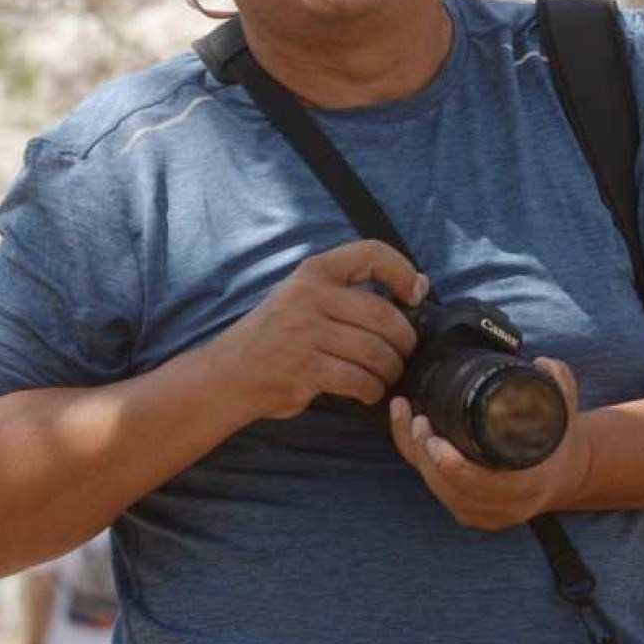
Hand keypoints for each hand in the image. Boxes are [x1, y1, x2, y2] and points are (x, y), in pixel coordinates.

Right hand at [203, 240, 425, 420]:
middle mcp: (309, 296)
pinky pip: (360, 380)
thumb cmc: (273, 338)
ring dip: (390, 370)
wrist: (228, 375)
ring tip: (384, 376)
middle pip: (384, 315)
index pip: (371, 253)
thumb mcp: (301, 297)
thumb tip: (414, 290)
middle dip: (404, 341)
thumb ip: (346, 292)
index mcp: (313, 272)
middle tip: (403, 354)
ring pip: (376, 351)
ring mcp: (306, 333)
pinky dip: (371, 390)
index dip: (403, 272)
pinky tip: (366, 391)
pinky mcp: (306, 369)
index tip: (415, 293)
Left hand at [387, 357, 589, 531]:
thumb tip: (543, 365)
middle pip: (452, 489)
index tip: (435, 438)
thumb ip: (559, 385)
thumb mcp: (565, 411)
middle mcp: (508, 506)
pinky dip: (422, 468)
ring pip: (442, 492)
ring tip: (410, 422)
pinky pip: (441, 494)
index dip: (453, 465)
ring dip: (419, 459)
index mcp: (529, 485)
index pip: (483, 484)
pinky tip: (411, 440)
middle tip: (417, 420)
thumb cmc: (561, 441)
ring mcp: (489, 514)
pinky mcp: (474, 514)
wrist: (568, 474)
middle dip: (426, 456)